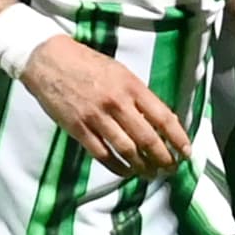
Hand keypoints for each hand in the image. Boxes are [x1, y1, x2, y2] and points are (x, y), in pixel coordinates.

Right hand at [19, 34, 190, 177]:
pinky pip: (103, 155)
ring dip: (142, 167)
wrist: (48, 60)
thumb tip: (161, 120)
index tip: (186, 152)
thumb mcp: (120, 72)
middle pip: (148, 139)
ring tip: (151, 174)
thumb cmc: (87, 63)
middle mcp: (117, 103)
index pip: (163, 117)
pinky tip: (127, 172)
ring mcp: (96, 117)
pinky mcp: (78, 129)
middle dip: (163, 158)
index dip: (178, 138)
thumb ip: (139, 95)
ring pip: (127, 150)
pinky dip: (118, 167)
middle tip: (170, 169)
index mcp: (131, 86)